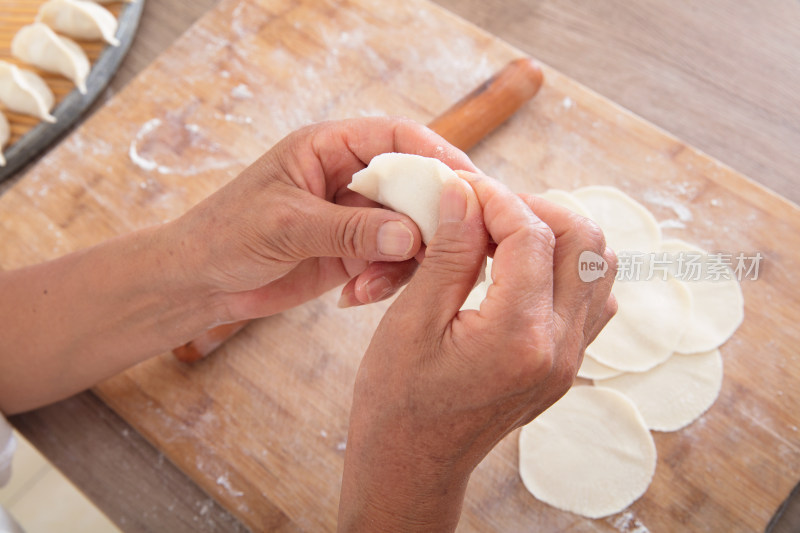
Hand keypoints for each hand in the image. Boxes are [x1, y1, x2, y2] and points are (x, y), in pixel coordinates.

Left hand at [170, 118, 477, 321]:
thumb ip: (350, 229)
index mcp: (329, 148)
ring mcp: (354, 218)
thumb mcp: (286, 225)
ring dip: (405, 260)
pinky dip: (387, 280)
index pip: (396, 139)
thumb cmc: (227, 234)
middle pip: (413, 185)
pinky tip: (356, 295)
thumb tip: (412, 235)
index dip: (437, 156)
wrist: (200, 282)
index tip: (470, 184)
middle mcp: (348, 178)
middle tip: (448, 247)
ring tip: (370, 285)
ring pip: (409, 229)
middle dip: (431, 217)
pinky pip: (392, 262)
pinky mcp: (354, 253)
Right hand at [338, 173, 616, 530]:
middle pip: (584, 241)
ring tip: (502, 234)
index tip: (464, 187)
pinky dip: (565, 268)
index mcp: (518, 336)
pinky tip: (520, 270)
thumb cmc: (399, 399)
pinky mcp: (566, 364)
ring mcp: (569, 359)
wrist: (414, 462)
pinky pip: (592, 299)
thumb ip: (449, 251)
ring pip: (598, 266)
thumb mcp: (412, 319)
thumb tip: (465, 192)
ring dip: (555, 235)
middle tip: (487, 207)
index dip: (497, 198)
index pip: (531, 235)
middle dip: (537, 208)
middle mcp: (558, 347)